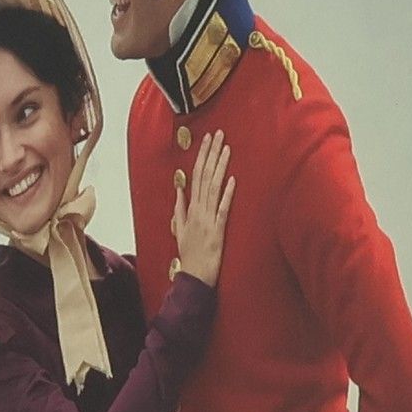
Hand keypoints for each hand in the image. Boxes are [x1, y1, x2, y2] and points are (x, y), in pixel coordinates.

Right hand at [171, 132, 234, 285]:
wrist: (194, 277)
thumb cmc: (190, 255)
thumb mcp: (181, 229)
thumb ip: (180, 208)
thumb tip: (179, 189)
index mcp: (191, 209)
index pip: (196, 176)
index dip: (202, 156)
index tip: (208, 139)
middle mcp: (198, 211)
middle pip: (204, 176)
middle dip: (211, 154)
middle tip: (218, 134)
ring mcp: (208, 220)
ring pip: (213, 188)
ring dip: (219, 167)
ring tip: (226, 148)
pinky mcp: (218, 231)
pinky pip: (222, 209)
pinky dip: (226, 194)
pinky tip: (232, 179)